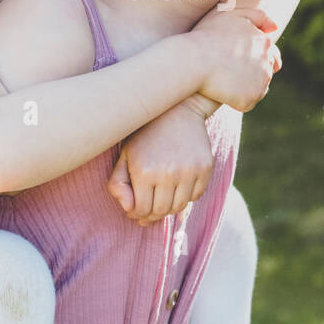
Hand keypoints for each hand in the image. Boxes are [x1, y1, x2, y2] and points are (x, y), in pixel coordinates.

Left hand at [108, 99, 214, 225]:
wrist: (177, 109)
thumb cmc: (145, 134)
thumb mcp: (125, 155)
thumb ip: (118, 184)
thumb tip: (130, 209)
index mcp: (144, 171)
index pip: (141, 210)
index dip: (137, 213)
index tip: (136, 208)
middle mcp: (168, 173)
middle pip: (162, 211)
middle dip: (153, 213)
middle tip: (150, 206)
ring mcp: (190, 171)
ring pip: (179, 206)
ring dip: (170, 206)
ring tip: (162, 196)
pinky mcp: (205, 168)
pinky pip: (196, 196)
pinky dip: (186, 196)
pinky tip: (178, 184)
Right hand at [189, 7, 281, 111]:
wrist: (191, 61)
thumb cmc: (205, 36)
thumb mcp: (230, 15)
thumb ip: (256, 16)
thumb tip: (274, 28)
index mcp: (264, 42)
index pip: (270, 53)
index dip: (254, 58)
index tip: (239, 61)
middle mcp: (266, 62)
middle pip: (265, 71)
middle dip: (251, 72)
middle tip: (229, 73)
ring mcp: (261, 81)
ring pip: (258, 87)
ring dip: (245, 86)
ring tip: (223, 83)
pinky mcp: (250, 98)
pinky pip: (248, 102)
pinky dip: (238, 100)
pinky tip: (222, 94)